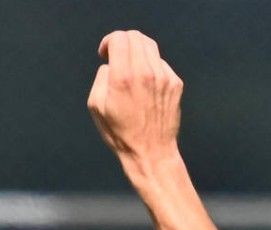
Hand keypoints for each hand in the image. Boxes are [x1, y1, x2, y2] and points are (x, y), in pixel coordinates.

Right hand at [87, 30, 182, 168]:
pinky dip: (150, 66)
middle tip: (116, 56)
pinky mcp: (175, 82)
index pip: (120, 39)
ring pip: (150, 47)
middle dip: (123, 42)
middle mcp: (145, 72)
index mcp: (123, 78)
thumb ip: (101, 79)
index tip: (104, 52)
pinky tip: (144, 83)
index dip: (109, 41)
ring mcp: (164, 76)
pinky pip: (160, 63)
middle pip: (136, 37)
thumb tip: (110, 65)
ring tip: (130, 68)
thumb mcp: (96, 107)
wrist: (150, 151)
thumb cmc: (119, 133)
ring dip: (137, 51)